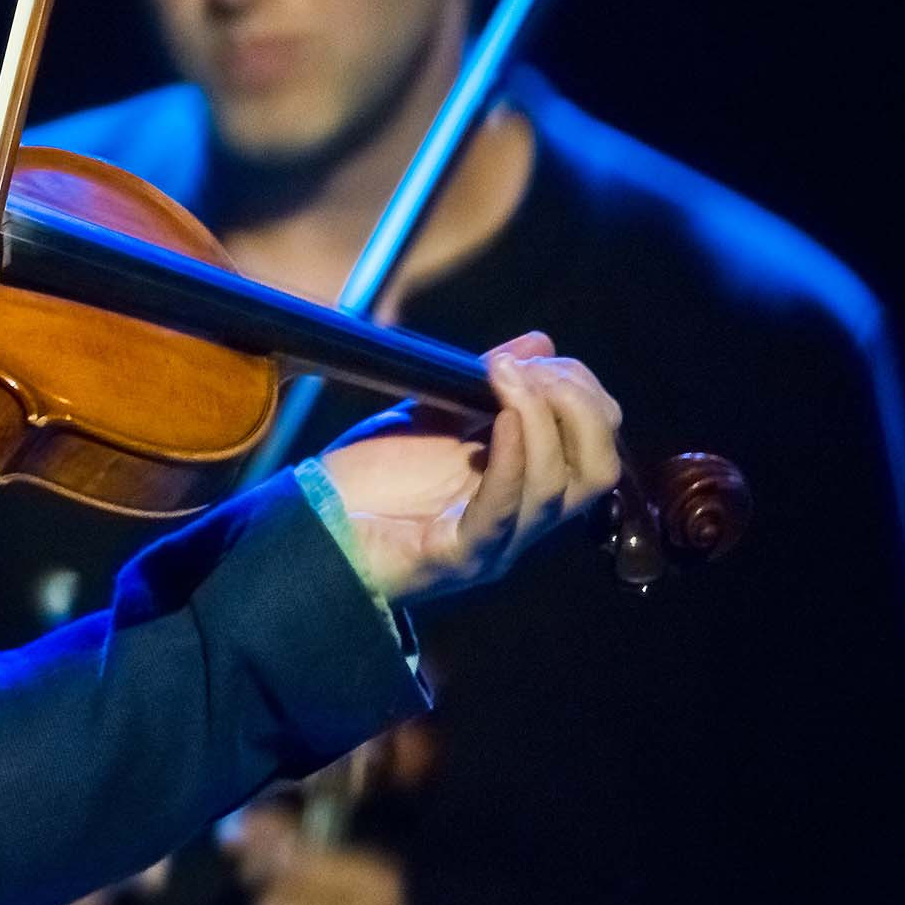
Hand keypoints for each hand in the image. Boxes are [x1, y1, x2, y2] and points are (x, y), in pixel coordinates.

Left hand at [318, 332, 622, 603]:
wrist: (307, 523)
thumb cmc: (365, 478)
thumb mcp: (430, 416)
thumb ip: (483, 385)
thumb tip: (538, 345)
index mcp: (523, 489)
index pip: (595, 445)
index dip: (581, 393)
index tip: (537, 359)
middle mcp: (520, 522)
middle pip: (597, 470)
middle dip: (579, 407)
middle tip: (535, 371)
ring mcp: (493, 546)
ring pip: (558, 488)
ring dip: (541, 419)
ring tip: (507, 377)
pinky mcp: (456, 559)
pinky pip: (502, 511)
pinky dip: (512, 459)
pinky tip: (504, 419)